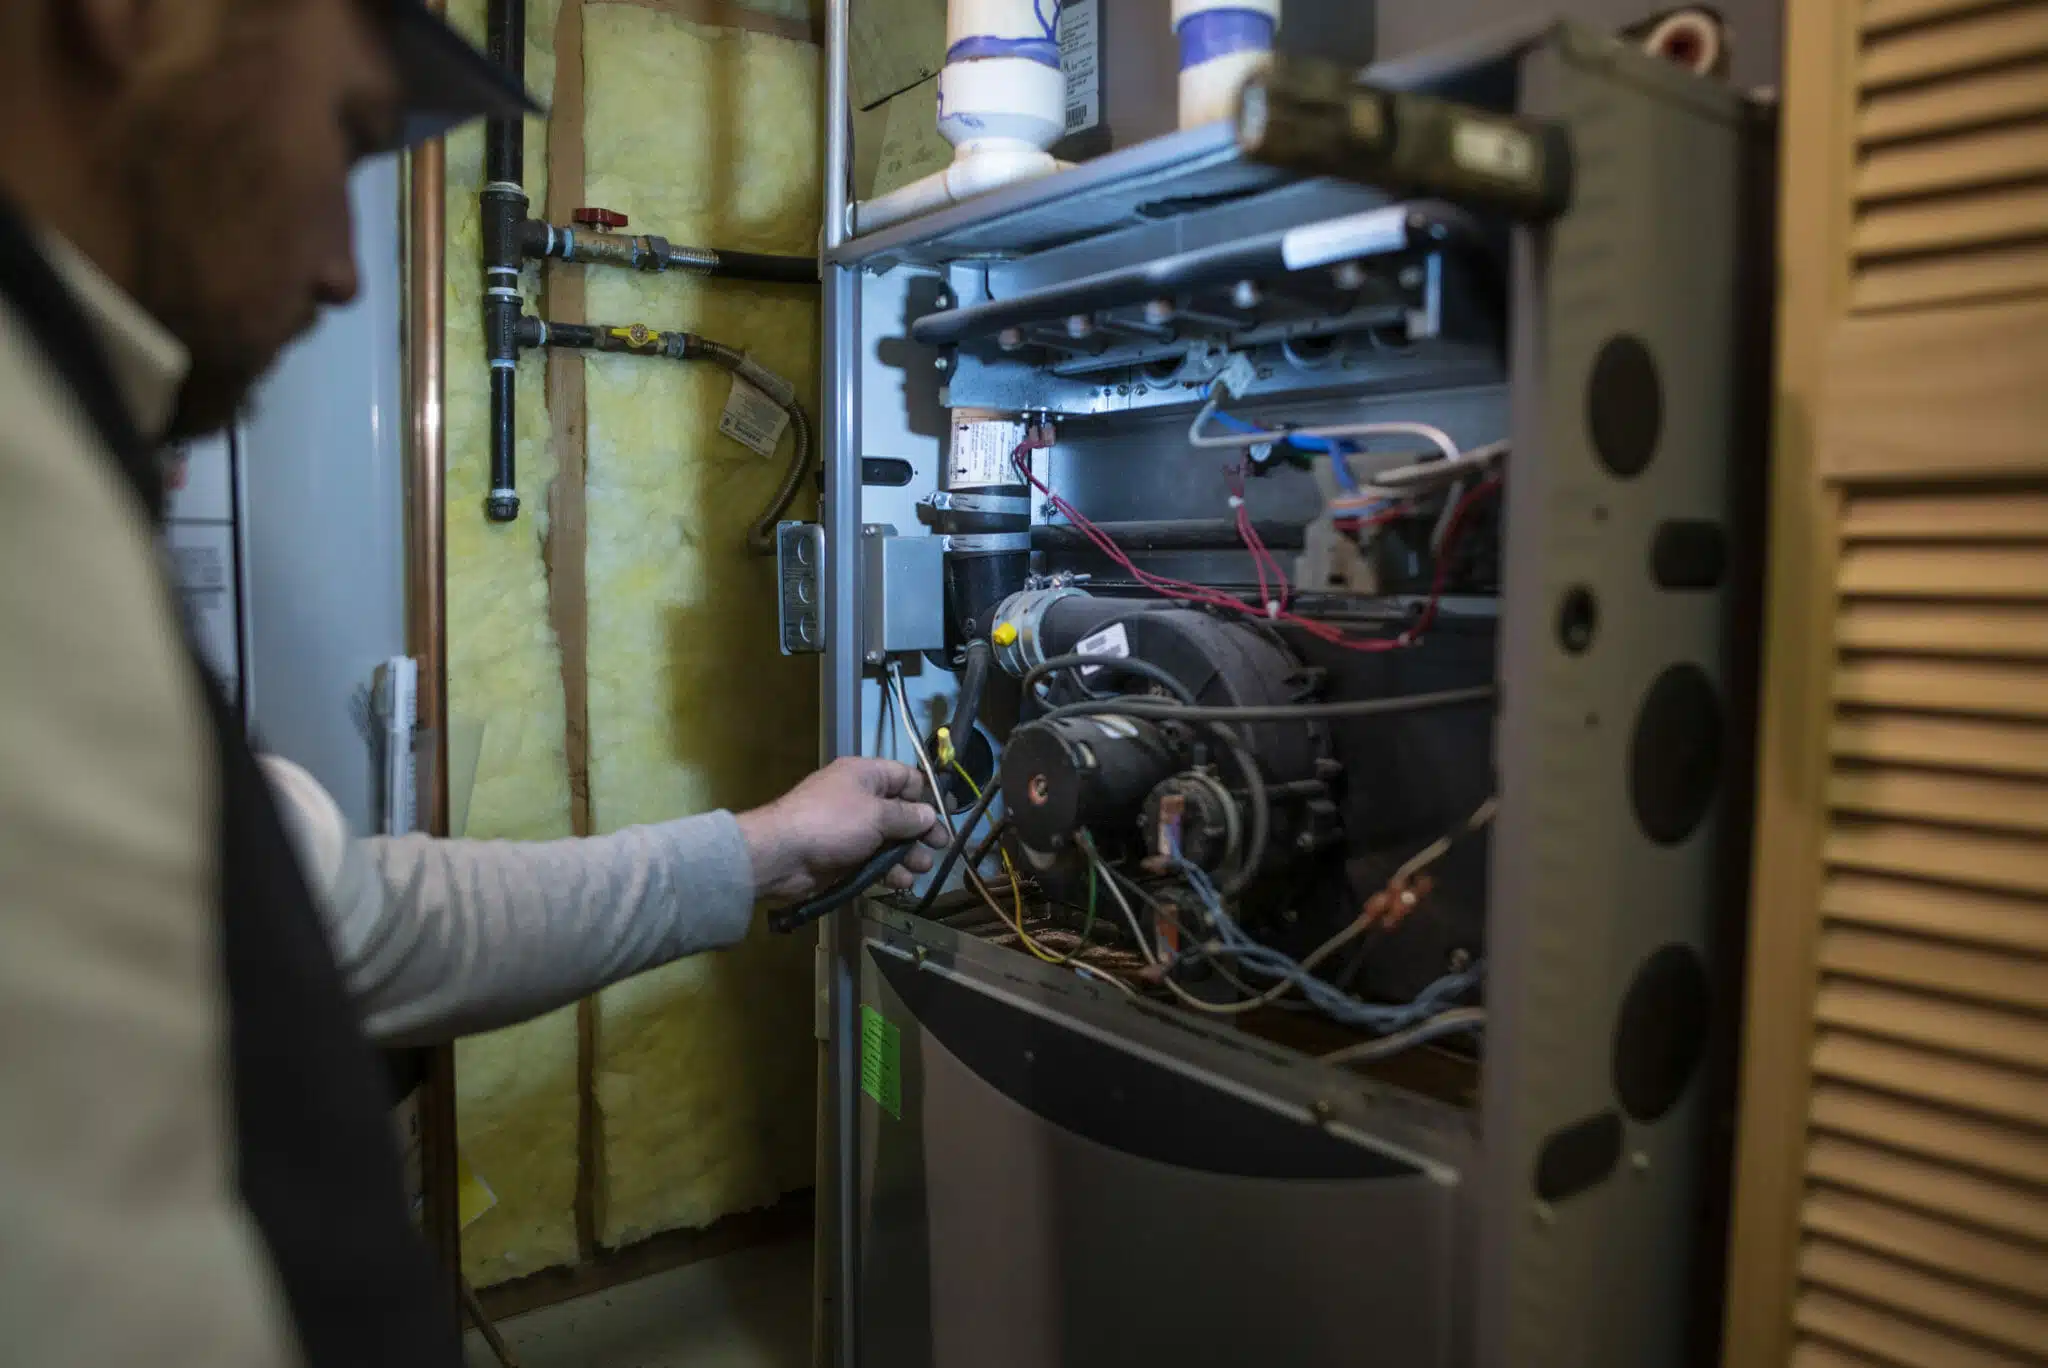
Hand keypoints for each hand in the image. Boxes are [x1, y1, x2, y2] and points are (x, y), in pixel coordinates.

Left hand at [735, 757, 948, 903]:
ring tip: (922, 868)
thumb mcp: (877, 815)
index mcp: (865, 775)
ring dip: (907, 854)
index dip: (926, 795)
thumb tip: (929, 815)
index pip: (905, 777)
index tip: (946, 813)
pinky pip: (874, 860)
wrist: (783, 855)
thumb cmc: (833, 823)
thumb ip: (908, 816)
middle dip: (921, 830)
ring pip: (889, 839)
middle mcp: (859, 798)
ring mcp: (851, 828)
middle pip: (900, 811)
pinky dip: (889, 870)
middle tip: (940, 846)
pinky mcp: (844, 855)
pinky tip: (902, 882)